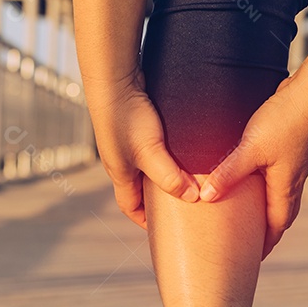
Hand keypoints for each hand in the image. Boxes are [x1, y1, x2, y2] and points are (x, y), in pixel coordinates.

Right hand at [86, 69, 199, 228]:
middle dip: (157, 199)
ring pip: (146, 167)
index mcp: (120, 174)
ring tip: (187, 178)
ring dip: (164, 174)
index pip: (130, 208)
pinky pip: (150, 148)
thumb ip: (170, 177)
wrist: (113, 79)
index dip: (146, 220)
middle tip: (181, 204)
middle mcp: (121, 161)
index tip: (165, 227)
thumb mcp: (151, 152)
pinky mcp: (134, 125)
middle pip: (139, 189)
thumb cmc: (127, 117)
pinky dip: (165, 154)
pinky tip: (181, 149)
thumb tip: (193, 198)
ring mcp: (126, 143)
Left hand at [198, 76, 307, 257]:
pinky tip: (254, 179)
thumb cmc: (284, 120)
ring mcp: (295, 165)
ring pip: (281, 196)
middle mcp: (294, 180)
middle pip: (282, 215)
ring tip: (249, 216)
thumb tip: (206, 198)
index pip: (277, 226)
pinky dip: (267, 188)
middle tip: (250, 243)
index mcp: (285, 188)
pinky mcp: (292, 150)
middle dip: (267, 232)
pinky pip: (280, 178)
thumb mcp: (251, 149)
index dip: (265, 244)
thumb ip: (229, 173)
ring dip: (268, 209)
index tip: (252, 259)